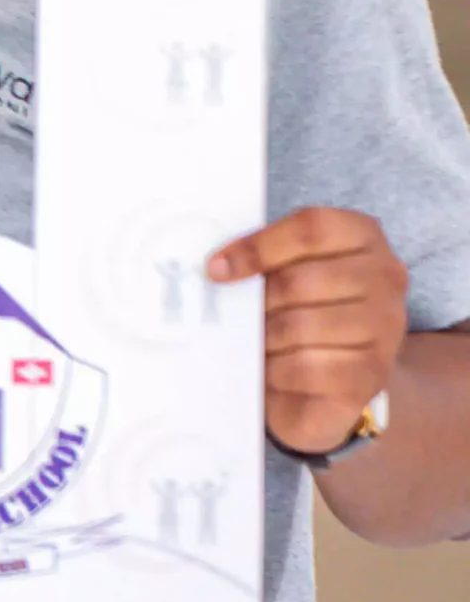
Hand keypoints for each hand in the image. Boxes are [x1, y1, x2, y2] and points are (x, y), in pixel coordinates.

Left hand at [208, 206, 409, 454]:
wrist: (346, 363)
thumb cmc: (307, 300)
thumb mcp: (291, 264)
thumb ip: (264, 256)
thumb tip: (217, 268)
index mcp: (362, 234)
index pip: (310, 229)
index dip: (258, 247)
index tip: (215, 269)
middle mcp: (385, 276)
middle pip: (300, 282)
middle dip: (257, 303)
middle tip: (233, 316)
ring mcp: (387, 326)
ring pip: (302, 327)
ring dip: (263, 338)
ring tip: (248, 343)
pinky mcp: (374, 373)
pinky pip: (311, 369)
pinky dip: (278, 371)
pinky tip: (268, 370)